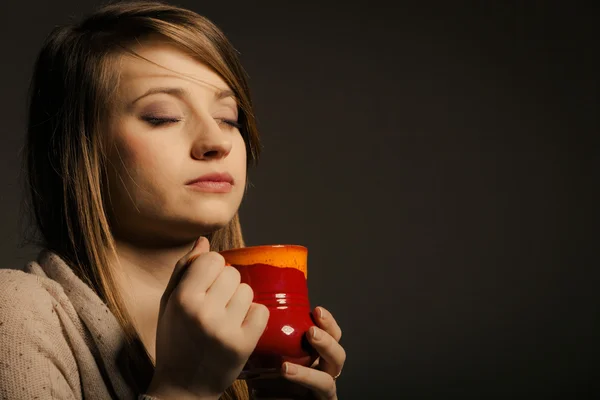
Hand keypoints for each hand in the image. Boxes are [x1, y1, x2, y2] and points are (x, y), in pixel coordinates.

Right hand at [146, 237, 268, 399]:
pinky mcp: (244, 343)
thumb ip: (184, 269)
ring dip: (240, 301)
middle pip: (232, 273)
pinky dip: (254, 318)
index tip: (206, 286)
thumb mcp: (169, 303)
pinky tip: (239, 328)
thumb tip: (204, 241)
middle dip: (226, 286)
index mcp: (182, 298)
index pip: (212, 259)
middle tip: (216, 306)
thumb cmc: (175, 340)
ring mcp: (225, 329)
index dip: (211, 270)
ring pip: (247, 291)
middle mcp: (203, 312)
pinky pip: (261, 311)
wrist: (182, 387)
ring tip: (225, 318)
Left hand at [248, 306, 345, 399]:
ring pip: (326, 383)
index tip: (317, 310)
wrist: (264, 399)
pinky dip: (286, 395)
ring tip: (284, 368)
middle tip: (311, 333)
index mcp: (318, 355)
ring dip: (307, 374)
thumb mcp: (269, 354)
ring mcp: (321, 393)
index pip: (333, 335)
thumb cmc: (267, 378)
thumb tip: (254, 312)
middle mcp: (324, 372)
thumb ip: (271, 338)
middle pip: (338, 356)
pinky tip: (266, 389)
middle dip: (327, 343)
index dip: (329, 323)